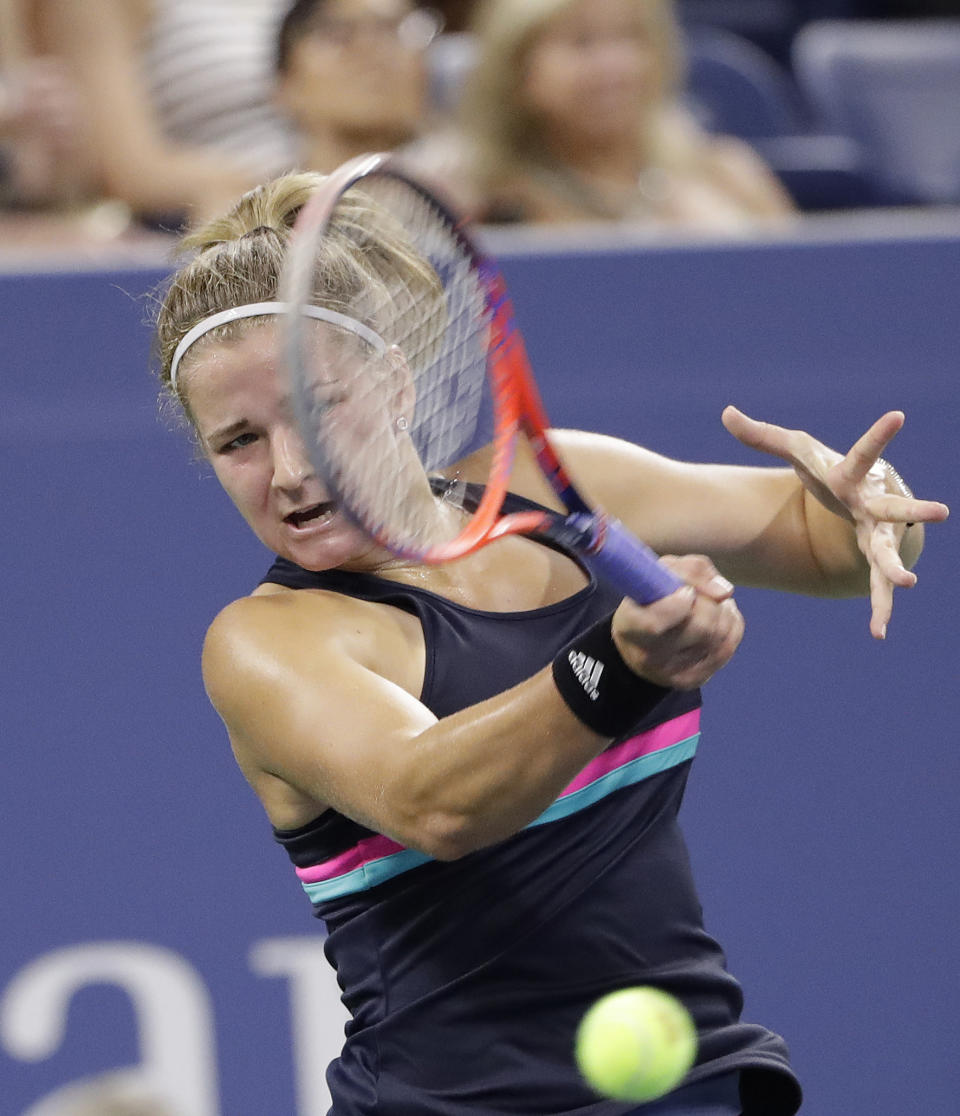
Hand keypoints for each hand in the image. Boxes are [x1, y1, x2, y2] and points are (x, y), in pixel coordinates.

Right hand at [611, 555, 743, 688]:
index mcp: (630, 626)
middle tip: (699, 595)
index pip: (655, 623)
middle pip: (701, 626)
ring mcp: (672, 673)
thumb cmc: (650, 600)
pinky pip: (729, 645)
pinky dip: (730, 624)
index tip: (686, 592)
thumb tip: (724, 592)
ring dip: (722, 611)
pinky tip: (718, 618)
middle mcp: (648, 656)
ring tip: (709, 604)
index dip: (679, 603)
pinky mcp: (693, 680)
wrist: (640, 642)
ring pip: (719, 634)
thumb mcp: (659, 573)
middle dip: (709, 602)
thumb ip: (690, 570)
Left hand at [722, 406, 949, 638]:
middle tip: (942, 512)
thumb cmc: (826, 467)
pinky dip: (878, 608)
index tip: (898, 416)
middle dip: (916, 512)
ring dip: (895, 568)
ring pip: (888, 553)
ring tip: (908, 582)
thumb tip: (725, 413)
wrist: (853, 492)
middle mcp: (871, 504)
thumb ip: (762, 435)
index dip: (880, 435)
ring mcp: (876, 532)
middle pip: (894, 509)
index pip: (865, 452)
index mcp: (852, 475)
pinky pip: (875, 586)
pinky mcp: (872, 555)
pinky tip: (878, 632)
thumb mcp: (796, 450)